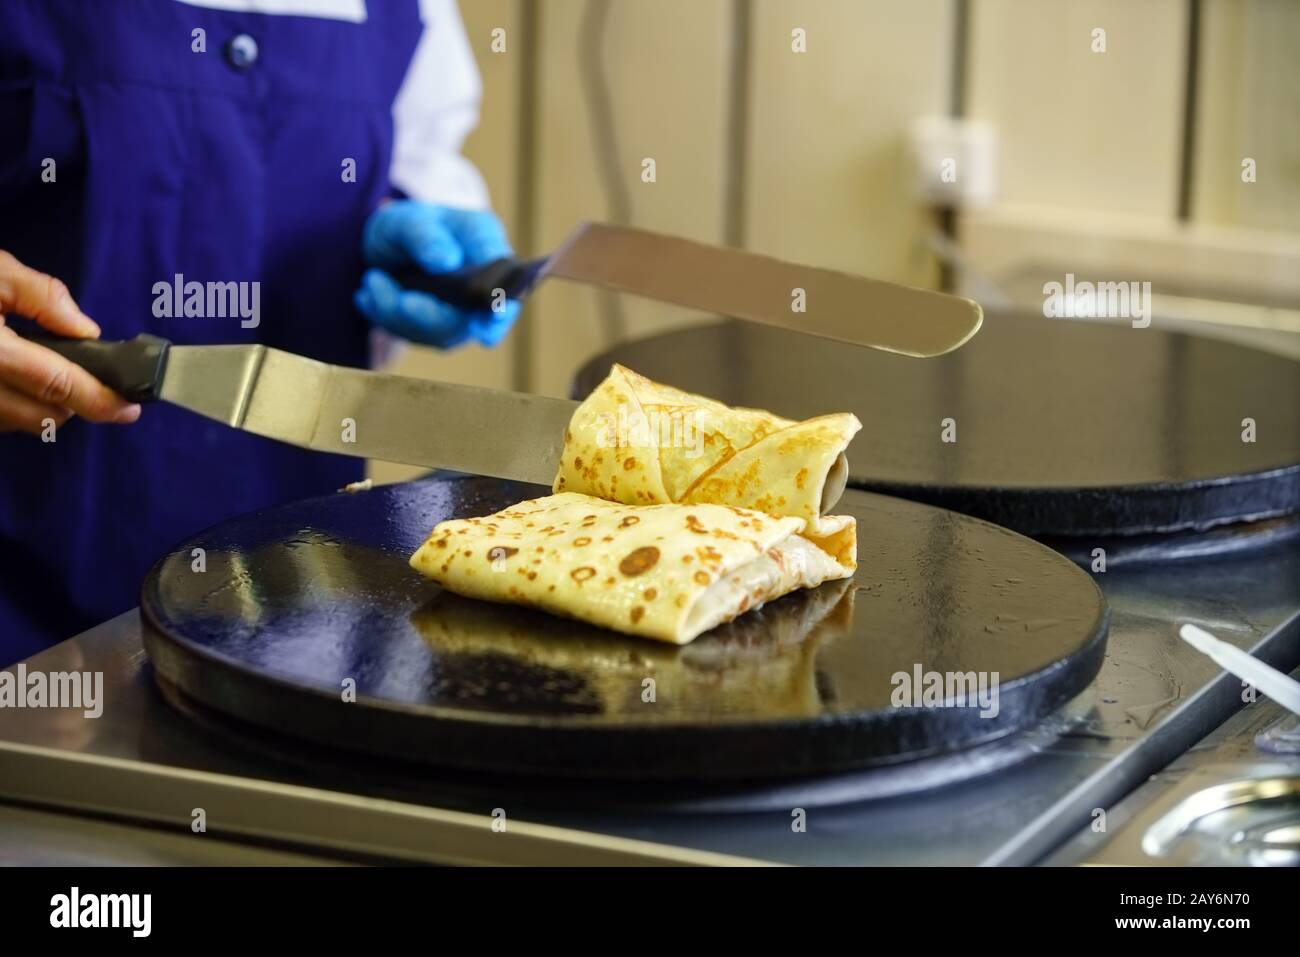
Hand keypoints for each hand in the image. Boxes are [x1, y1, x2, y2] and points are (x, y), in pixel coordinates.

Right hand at [0, 251, 139, 434]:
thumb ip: (39, 296)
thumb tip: (85, 330)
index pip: (55, 384)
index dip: (99, 400)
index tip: (130, 407)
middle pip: (43, 414)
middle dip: (72, 400)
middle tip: (80, 372)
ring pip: (18, 423)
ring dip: (40, 404)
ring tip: (35, 367)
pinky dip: (11, 406)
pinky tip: (8, 378)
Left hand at [354, 201, 521, 348]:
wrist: (388, 247)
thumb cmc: (408, 227)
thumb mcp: (408, 220)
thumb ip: (425, 235)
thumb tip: (445, 262)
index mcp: (486, 245)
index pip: (507, 281)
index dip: (503, 305)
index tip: (492, 317)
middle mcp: (484, 285)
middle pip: (469, 318)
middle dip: (428, 314)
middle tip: (400, 300)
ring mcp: (464, 313)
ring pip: (439, 333)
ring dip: (396, 311)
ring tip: (374, 279)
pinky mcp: (441, 330)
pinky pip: (416, 336)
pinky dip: (387, 316)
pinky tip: (372, 295)